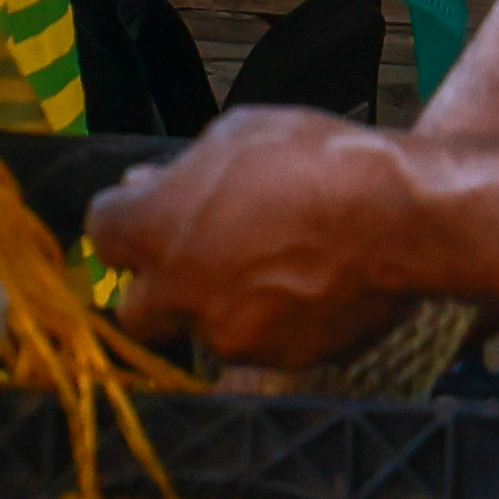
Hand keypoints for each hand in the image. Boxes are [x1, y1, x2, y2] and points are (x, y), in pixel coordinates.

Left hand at [84, 106, 416, 368]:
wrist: (395, 217)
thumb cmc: (311, 161)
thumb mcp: (233, 137)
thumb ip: (182, 173)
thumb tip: (149, 185)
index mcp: (154, 231)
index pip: (102, 233)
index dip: (126, 219)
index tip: (147, 208)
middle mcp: (180, 294)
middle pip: (137, 310)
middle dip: (157, 286)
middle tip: (193, 258)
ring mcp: (231, 335)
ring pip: (205, 329)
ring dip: (221, 304)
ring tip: (271, 263)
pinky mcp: (282, 360)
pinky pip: (263, 343)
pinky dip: (273, 322)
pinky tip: (306, 284)